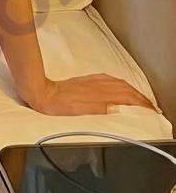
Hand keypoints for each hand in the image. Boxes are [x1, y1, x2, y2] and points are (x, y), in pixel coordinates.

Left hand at [23, 73, 159, 115]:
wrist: (43, 93)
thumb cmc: (57, 105)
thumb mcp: (78, 112)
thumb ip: (99, 109)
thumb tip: (116, 109)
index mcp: (98, 94)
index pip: (126, 97)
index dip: (140, 103)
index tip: (150, 109)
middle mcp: (98, 85)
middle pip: (126, 89)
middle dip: (141, 97)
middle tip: (151, 106)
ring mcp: (93, 81)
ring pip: (120, 84)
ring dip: (133, 91)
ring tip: (141, 99)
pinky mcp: (87, 80)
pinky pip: (111, 80)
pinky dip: (122, 85)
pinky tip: (121, 87)